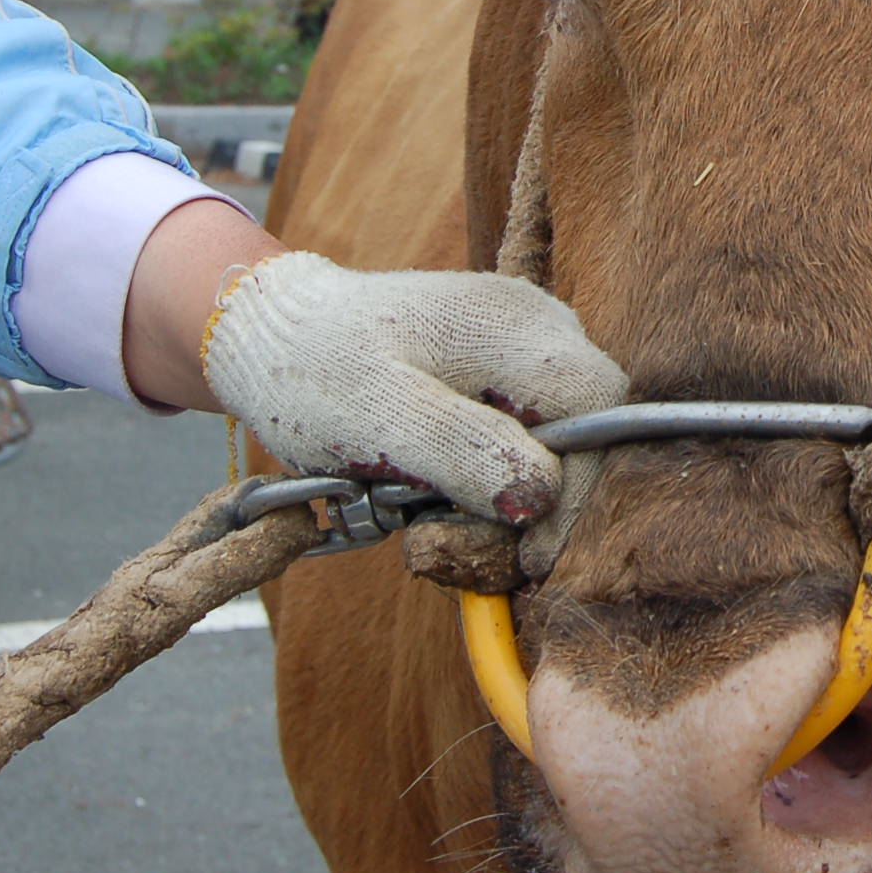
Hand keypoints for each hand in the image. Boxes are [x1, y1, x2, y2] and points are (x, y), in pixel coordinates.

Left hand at [124, 205, 625, 522]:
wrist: (270, 332)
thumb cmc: (316, 373)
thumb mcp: (379, 421)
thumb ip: (464, 451)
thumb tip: (542, 494)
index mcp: (515, 327)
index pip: (601, 409)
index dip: (582, 488)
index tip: (529, 550)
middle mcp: (537, 321)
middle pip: (588, 425)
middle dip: (540, 497)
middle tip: (467, 538)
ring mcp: (522, 338)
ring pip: (559, 433)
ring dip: (506, 488)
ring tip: (430, 507)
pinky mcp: (500, 362)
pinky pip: (525, 427)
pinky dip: (489, 469)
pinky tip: (435, 483)